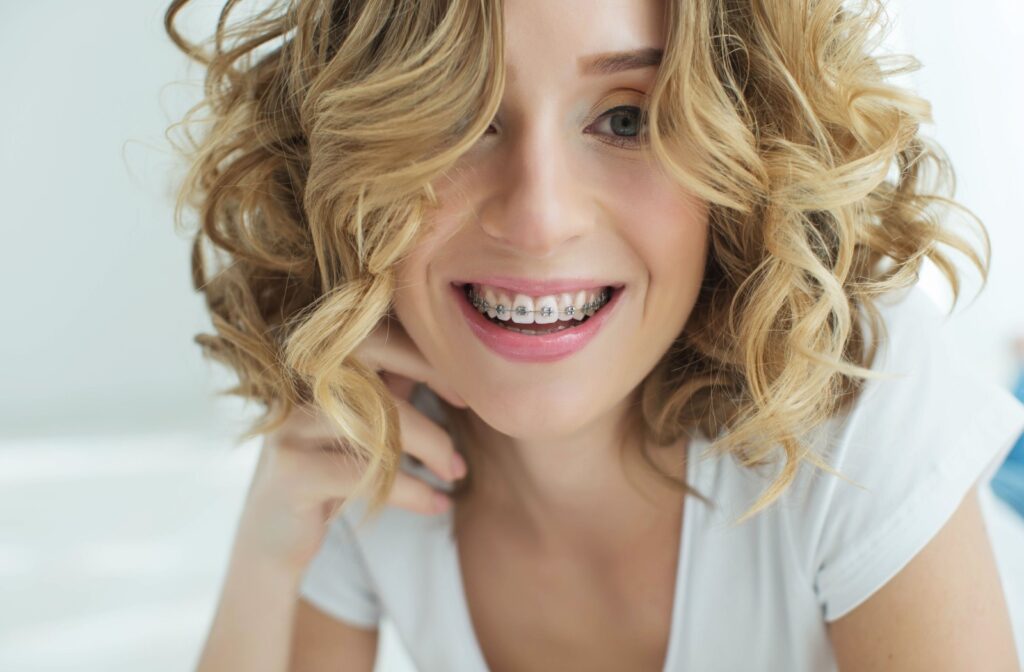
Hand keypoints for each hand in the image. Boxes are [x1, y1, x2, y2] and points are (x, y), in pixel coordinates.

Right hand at [233, 313, 468, 571]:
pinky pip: (368, 474)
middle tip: (463, 442)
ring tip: (455, 474)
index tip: (465, 392)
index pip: (376, 339)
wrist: (274, 538)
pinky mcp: (292, 471)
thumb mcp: (363, 424)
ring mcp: (292, 426)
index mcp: (318, 367)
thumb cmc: (328, 474)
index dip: (425, 359)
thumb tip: (448, 358)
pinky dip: (413, 491)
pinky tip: (437, 503)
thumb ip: (390, 389)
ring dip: (430, 450)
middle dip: (430, 403)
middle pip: (379, 378)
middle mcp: (298, 386)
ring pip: (379, 426)